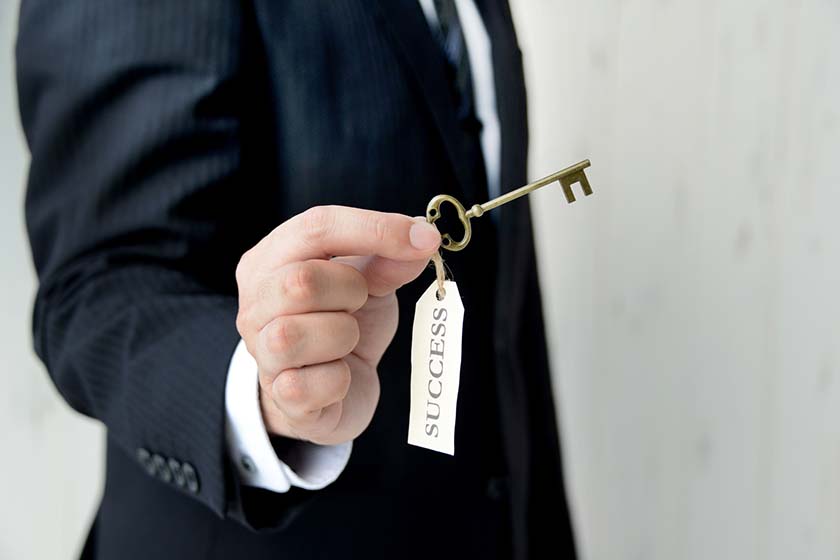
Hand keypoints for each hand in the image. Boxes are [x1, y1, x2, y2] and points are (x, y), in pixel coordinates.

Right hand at [235, 206, 440, 444]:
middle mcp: (255, 303)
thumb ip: (388, 259)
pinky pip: (313, 384)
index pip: (316, 227)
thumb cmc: (341, 324)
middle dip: (350, 290)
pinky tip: (340, 374)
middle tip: (359, 303)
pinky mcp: (281, 397)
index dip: (374, 229)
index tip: (423, 239)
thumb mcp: (367, 283)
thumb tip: (421, 239)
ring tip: (347, 340)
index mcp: (270, 260)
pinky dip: (340, 380)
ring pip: (296, 335)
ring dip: (344, 335)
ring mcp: (262, 352)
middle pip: (302, 281)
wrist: (332, 391)